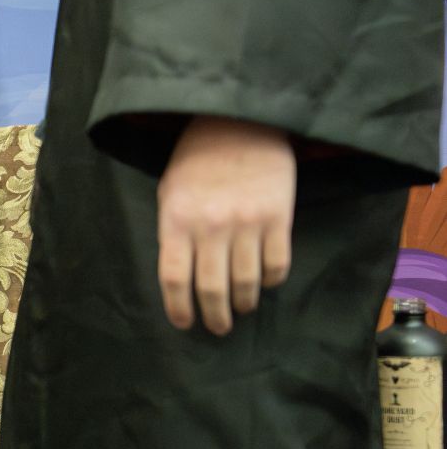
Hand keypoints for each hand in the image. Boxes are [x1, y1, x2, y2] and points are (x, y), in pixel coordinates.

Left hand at [157, 115, 295, 335]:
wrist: (240, 120)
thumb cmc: (197, 158)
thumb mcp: (170, 191)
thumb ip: (173, 231)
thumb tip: (181, 276)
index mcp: (176, 220)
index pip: (174, 278)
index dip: (178, 308)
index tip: (184, 323)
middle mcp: (210, 226)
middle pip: (211, 288)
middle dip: (214, 316)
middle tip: (218, 327)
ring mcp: (247, 223)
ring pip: (246, 282)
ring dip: (244, 303)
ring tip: (241, 309)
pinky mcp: (279, 217)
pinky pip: (277, 264)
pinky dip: (271, 281)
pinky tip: (264, 282)